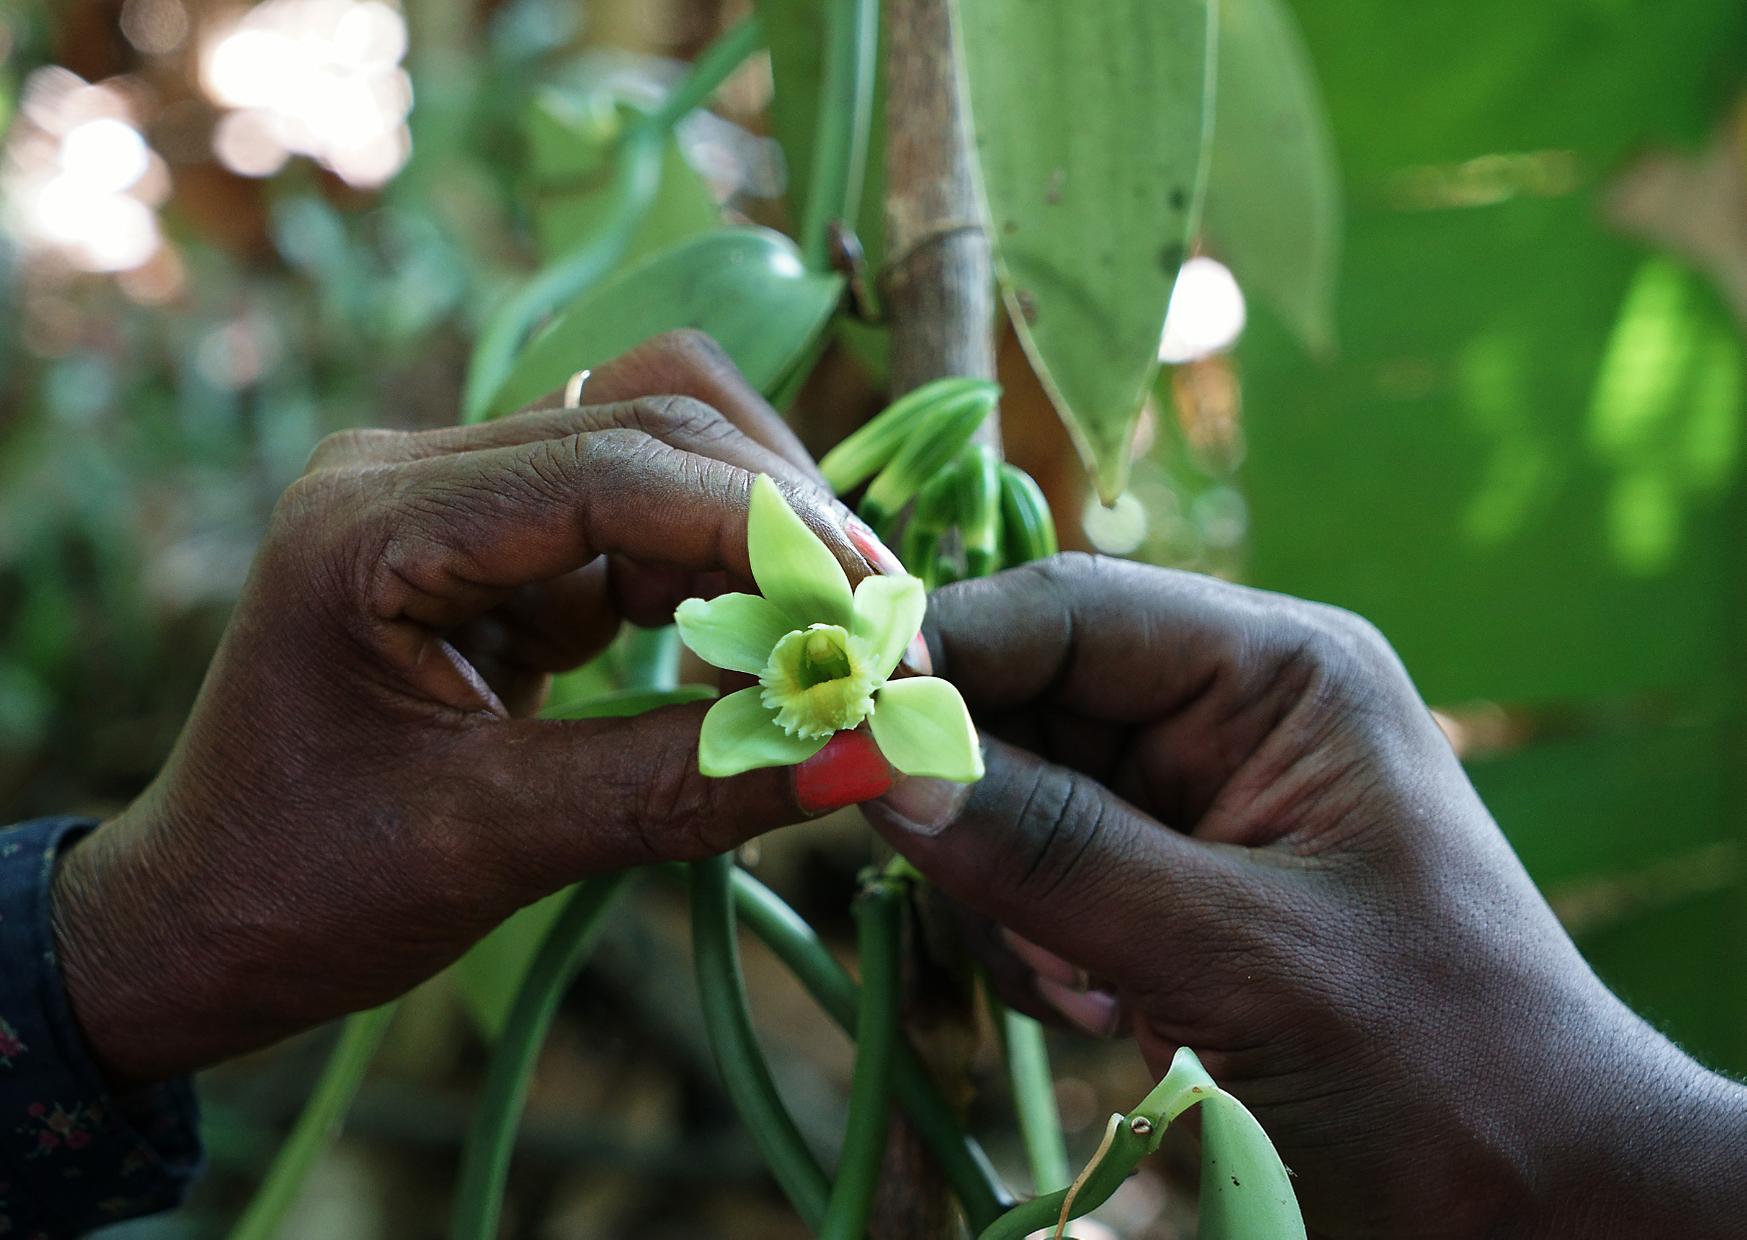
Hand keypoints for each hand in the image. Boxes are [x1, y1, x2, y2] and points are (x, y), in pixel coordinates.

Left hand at [52, 331, 900, 1087]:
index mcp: (373, 523)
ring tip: (822, 656)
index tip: (882, 608)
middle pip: (651, 421)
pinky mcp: (497, 550)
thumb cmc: (302, 890)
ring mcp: (456, 502)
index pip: (611, 468)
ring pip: (660, 455)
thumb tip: (864, 757)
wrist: (200, 921)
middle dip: (780, 523)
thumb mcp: (493, 844)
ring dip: (755, 544)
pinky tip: (750, 662)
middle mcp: (412, 474)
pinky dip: (713, 583)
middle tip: (883, 635)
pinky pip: (638, 527)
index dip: (763, 529)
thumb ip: (680, 789)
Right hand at [863, 553, 1746, 1238]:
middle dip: (978, 806)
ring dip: (1010, 900)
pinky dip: (1034, 945)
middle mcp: (1232, 712)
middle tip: (989, 916)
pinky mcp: (1169, 883)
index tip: (835, 724)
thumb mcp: (1235, 952)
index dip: (942, 654)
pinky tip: (1108, 1014)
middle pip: (1026, 702)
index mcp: (1281, 670)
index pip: (1068, 610)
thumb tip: (874, 762)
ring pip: (1014, 798)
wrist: (1540, 1205)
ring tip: (1090, 995)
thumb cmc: (1436, 1061)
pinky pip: (1039, 876)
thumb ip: (1050, 851)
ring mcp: (1196, 800)